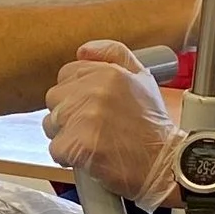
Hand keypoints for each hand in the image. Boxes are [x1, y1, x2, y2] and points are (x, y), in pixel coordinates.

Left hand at [44, 41, 180, 208]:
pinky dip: (68, 156)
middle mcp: (94, 92)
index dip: (75, 92)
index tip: (91, 106)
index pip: (66, 74)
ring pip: (52, 124)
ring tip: (92, 141)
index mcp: (108, 73)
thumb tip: (82, 50)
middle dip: (68, 113)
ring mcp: (85, 119)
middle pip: (55, 98)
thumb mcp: (142, 77)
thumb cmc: (151, 125)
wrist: (163, 163)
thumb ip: (113, 54)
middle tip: (91, 126)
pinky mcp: (79, 145)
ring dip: (66, 135)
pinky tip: (89, 156)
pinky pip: (56, 148)